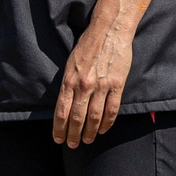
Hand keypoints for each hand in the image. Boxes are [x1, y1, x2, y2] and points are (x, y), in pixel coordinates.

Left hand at [52, 8, 133, 146]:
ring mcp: (101, 86)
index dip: (59, 128)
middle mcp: (84, 85)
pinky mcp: (117, 84)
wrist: (109, 30)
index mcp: (69, 80)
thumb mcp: (71, 63)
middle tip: (72, 145)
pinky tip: (103, 129)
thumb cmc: (88, 45)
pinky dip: (107, 122)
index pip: (61, 111)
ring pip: (94, 117)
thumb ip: (68, 84)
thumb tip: (65, 104)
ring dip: (90, 132)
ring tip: (87, 140)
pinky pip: (111, 109)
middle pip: (77, 118)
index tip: (58, 138)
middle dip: (73, 135)